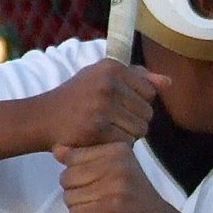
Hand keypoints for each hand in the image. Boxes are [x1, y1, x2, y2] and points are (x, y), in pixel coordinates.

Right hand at [47, 59, 165, 151]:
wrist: (43, 117)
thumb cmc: (77, 98)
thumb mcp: (103, 78)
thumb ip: (138, 78)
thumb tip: (169, 82)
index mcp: (112, 66)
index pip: (150, 92)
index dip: (138, 104)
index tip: (119, 107)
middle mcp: (108, 82)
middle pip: (147, 113)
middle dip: (135, 122)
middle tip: (113, 123)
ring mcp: (102, 105)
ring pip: (140, 129)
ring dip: (128, 136)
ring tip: (108, 131)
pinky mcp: (97, 128)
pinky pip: (126, 142)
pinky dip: (117, 146)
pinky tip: (102, 140)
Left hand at [57, 141, 174, 212]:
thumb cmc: (135, 194)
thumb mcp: (115, 167)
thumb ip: (86, 158)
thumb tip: (57, 150)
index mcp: (118, 149)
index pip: (72, 157)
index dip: (76, 174)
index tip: (93, 183)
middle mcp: (117, 165)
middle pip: (67, 178)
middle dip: (74, 192)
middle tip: (94, 200)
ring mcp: (115, 188)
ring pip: (69, 198)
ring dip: (77, 209)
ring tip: (96, 211)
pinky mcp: (112, 211)